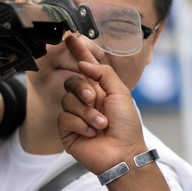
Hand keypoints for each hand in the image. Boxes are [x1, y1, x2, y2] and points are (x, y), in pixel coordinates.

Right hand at [57, 34, 147, 174]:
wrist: (123, 153)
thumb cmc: (127, 126)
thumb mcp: (121, 93)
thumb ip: (103, 74)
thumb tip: (85, 64)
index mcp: (100, 90)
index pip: (86, 67)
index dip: (78, 52)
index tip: (69, 37)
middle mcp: (87, 101)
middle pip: (72, 82)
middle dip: (82, 89)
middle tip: (93, 98)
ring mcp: (76, 115)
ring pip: (68, 100)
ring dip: (87, 112)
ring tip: (101, 124)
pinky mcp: (68, 130)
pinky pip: (64, 118)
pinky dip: (80, 124)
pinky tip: (92, 132)